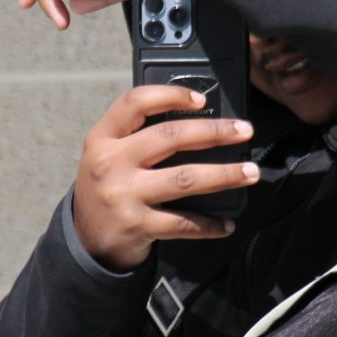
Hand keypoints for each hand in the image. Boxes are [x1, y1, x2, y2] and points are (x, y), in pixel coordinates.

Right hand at [73, 85, 260, 271]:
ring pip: (185, 179)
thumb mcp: (109, 154)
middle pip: (171, 137)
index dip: (171, 95)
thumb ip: (139, 135)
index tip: (202, 99)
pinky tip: (227, 224)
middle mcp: (110, 163)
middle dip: (215, 131)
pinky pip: (183, 223)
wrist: (86, 241)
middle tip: (245, 131)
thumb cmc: (110, 187)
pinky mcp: (137, 225)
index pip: (135, 102)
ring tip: (251, 172)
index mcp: (103, 137)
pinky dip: (210, 225)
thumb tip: (201, 119)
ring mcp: (123, 195)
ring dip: (225, 175)